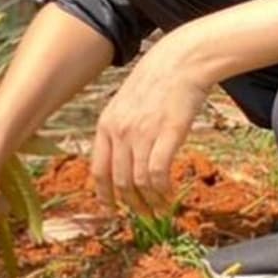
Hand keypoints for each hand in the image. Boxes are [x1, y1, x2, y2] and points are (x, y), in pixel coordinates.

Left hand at [90, 31, 212, 216]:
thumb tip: (121, 158)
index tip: (113, 209)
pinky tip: (170, 196)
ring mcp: (141, 133)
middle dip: (132, 205)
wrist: (179, 61)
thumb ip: (120, 129)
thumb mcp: (125, 104)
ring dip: (150, 202)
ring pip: (138, 182)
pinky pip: (158, 174)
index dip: (105, 195)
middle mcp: (119, 132)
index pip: (98, 170)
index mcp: (105, 125)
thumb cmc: (156, 82)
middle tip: (145, 216)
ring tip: (161, 211)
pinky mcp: (166, 134)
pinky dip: (163, 191)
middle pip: (119, 182)